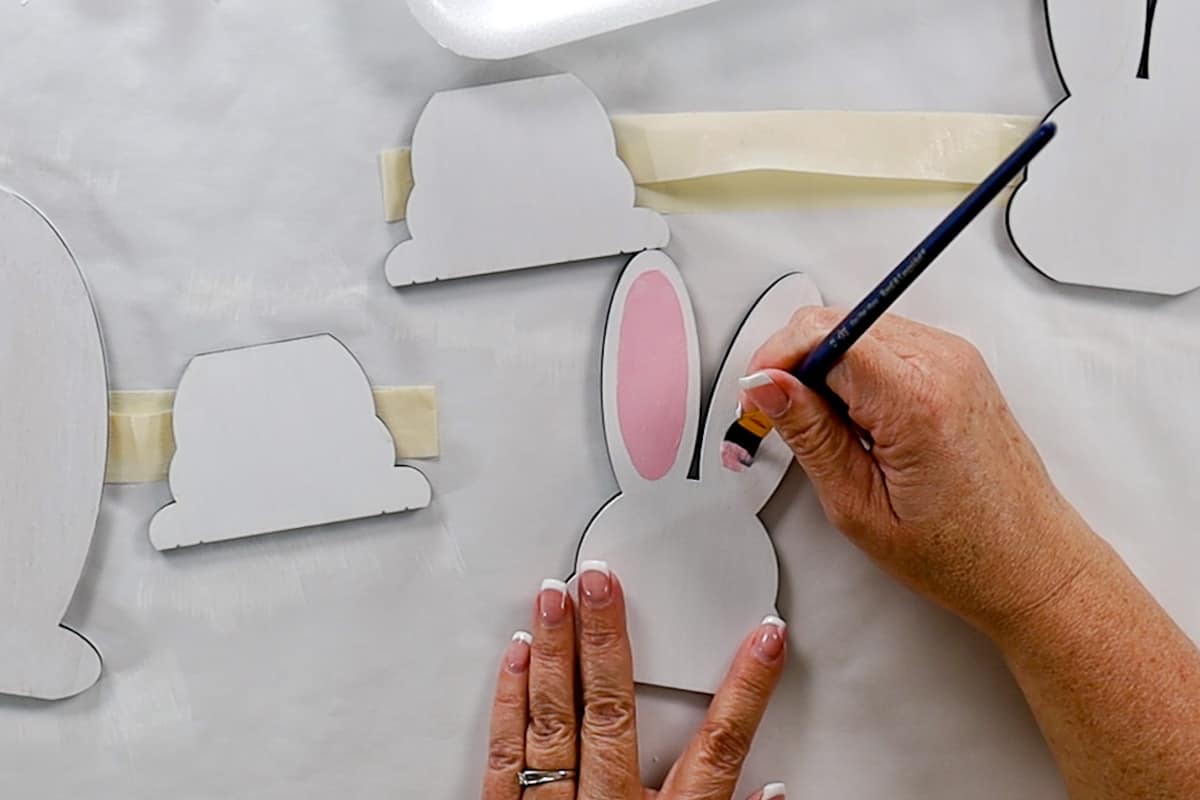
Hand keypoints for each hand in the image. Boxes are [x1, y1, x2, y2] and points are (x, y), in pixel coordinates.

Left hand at [482, 563, 787, 799]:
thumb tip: (774, 798)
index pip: (720, 749)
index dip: (746, 689)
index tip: (765, 637)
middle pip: (614, 713)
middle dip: (608, 640)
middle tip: (602, 579)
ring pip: (553, 722)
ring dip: (554, 653)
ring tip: (554, 597)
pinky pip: (506, 758)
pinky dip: (509, 704)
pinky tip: (513, 659)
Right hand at [740, 308, 1097, 633]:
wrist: (1030, 564)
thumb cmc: (961, 552)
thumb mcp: (859, 506)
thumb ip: (809, 434)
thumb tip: (768, 387)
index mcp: (918, 399)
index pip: (824, 335)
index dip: (776, 360)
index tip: (757, 396)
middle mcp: (943, 364)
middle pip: (836, 323)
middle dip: (793, 363)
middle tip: (776, 416)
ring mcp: (956, 359)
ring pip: (857, 329)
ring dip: (823, 368)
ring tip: (821, 429)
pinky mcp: (958, 366)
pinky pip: (885, 344)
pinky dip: (855, 372)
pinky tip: (854, 420)